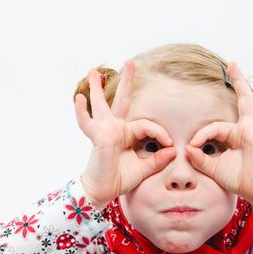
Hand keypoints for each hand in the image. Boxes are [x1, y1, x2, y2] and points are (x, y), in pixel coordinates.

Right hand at [75, 61, 175, 204]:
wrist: (103, 191)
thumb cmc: (120, 178)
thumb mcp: (144, 168)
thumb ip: (157, 159)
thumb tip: (173, 150)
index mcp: (126, 133)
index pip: (147, 125)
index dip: (160, 133)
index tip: (170, 144)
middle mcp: (115, 128)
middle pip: (122, 101)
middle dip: (126, 81)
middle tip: (130, 62)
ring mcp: (105, 130)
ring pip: (101, 105)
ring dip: (97, 88)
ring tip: (93, 71)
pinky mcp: (98, 137)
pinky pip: (87, 122)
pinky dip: (82, 111)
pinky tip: (79, 98)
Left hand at [185, 62, 252, 209]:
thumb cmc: (238, 178)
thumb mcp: (214, 167)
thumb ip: (201, 158)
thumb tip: (188, 147)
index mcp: (236, 133)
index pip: (216, 126)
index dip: (202, 135)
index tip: (193, 146)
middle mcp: (249, 128)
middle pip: (245, 100)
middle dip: (239, 81)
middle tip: (232, 63)